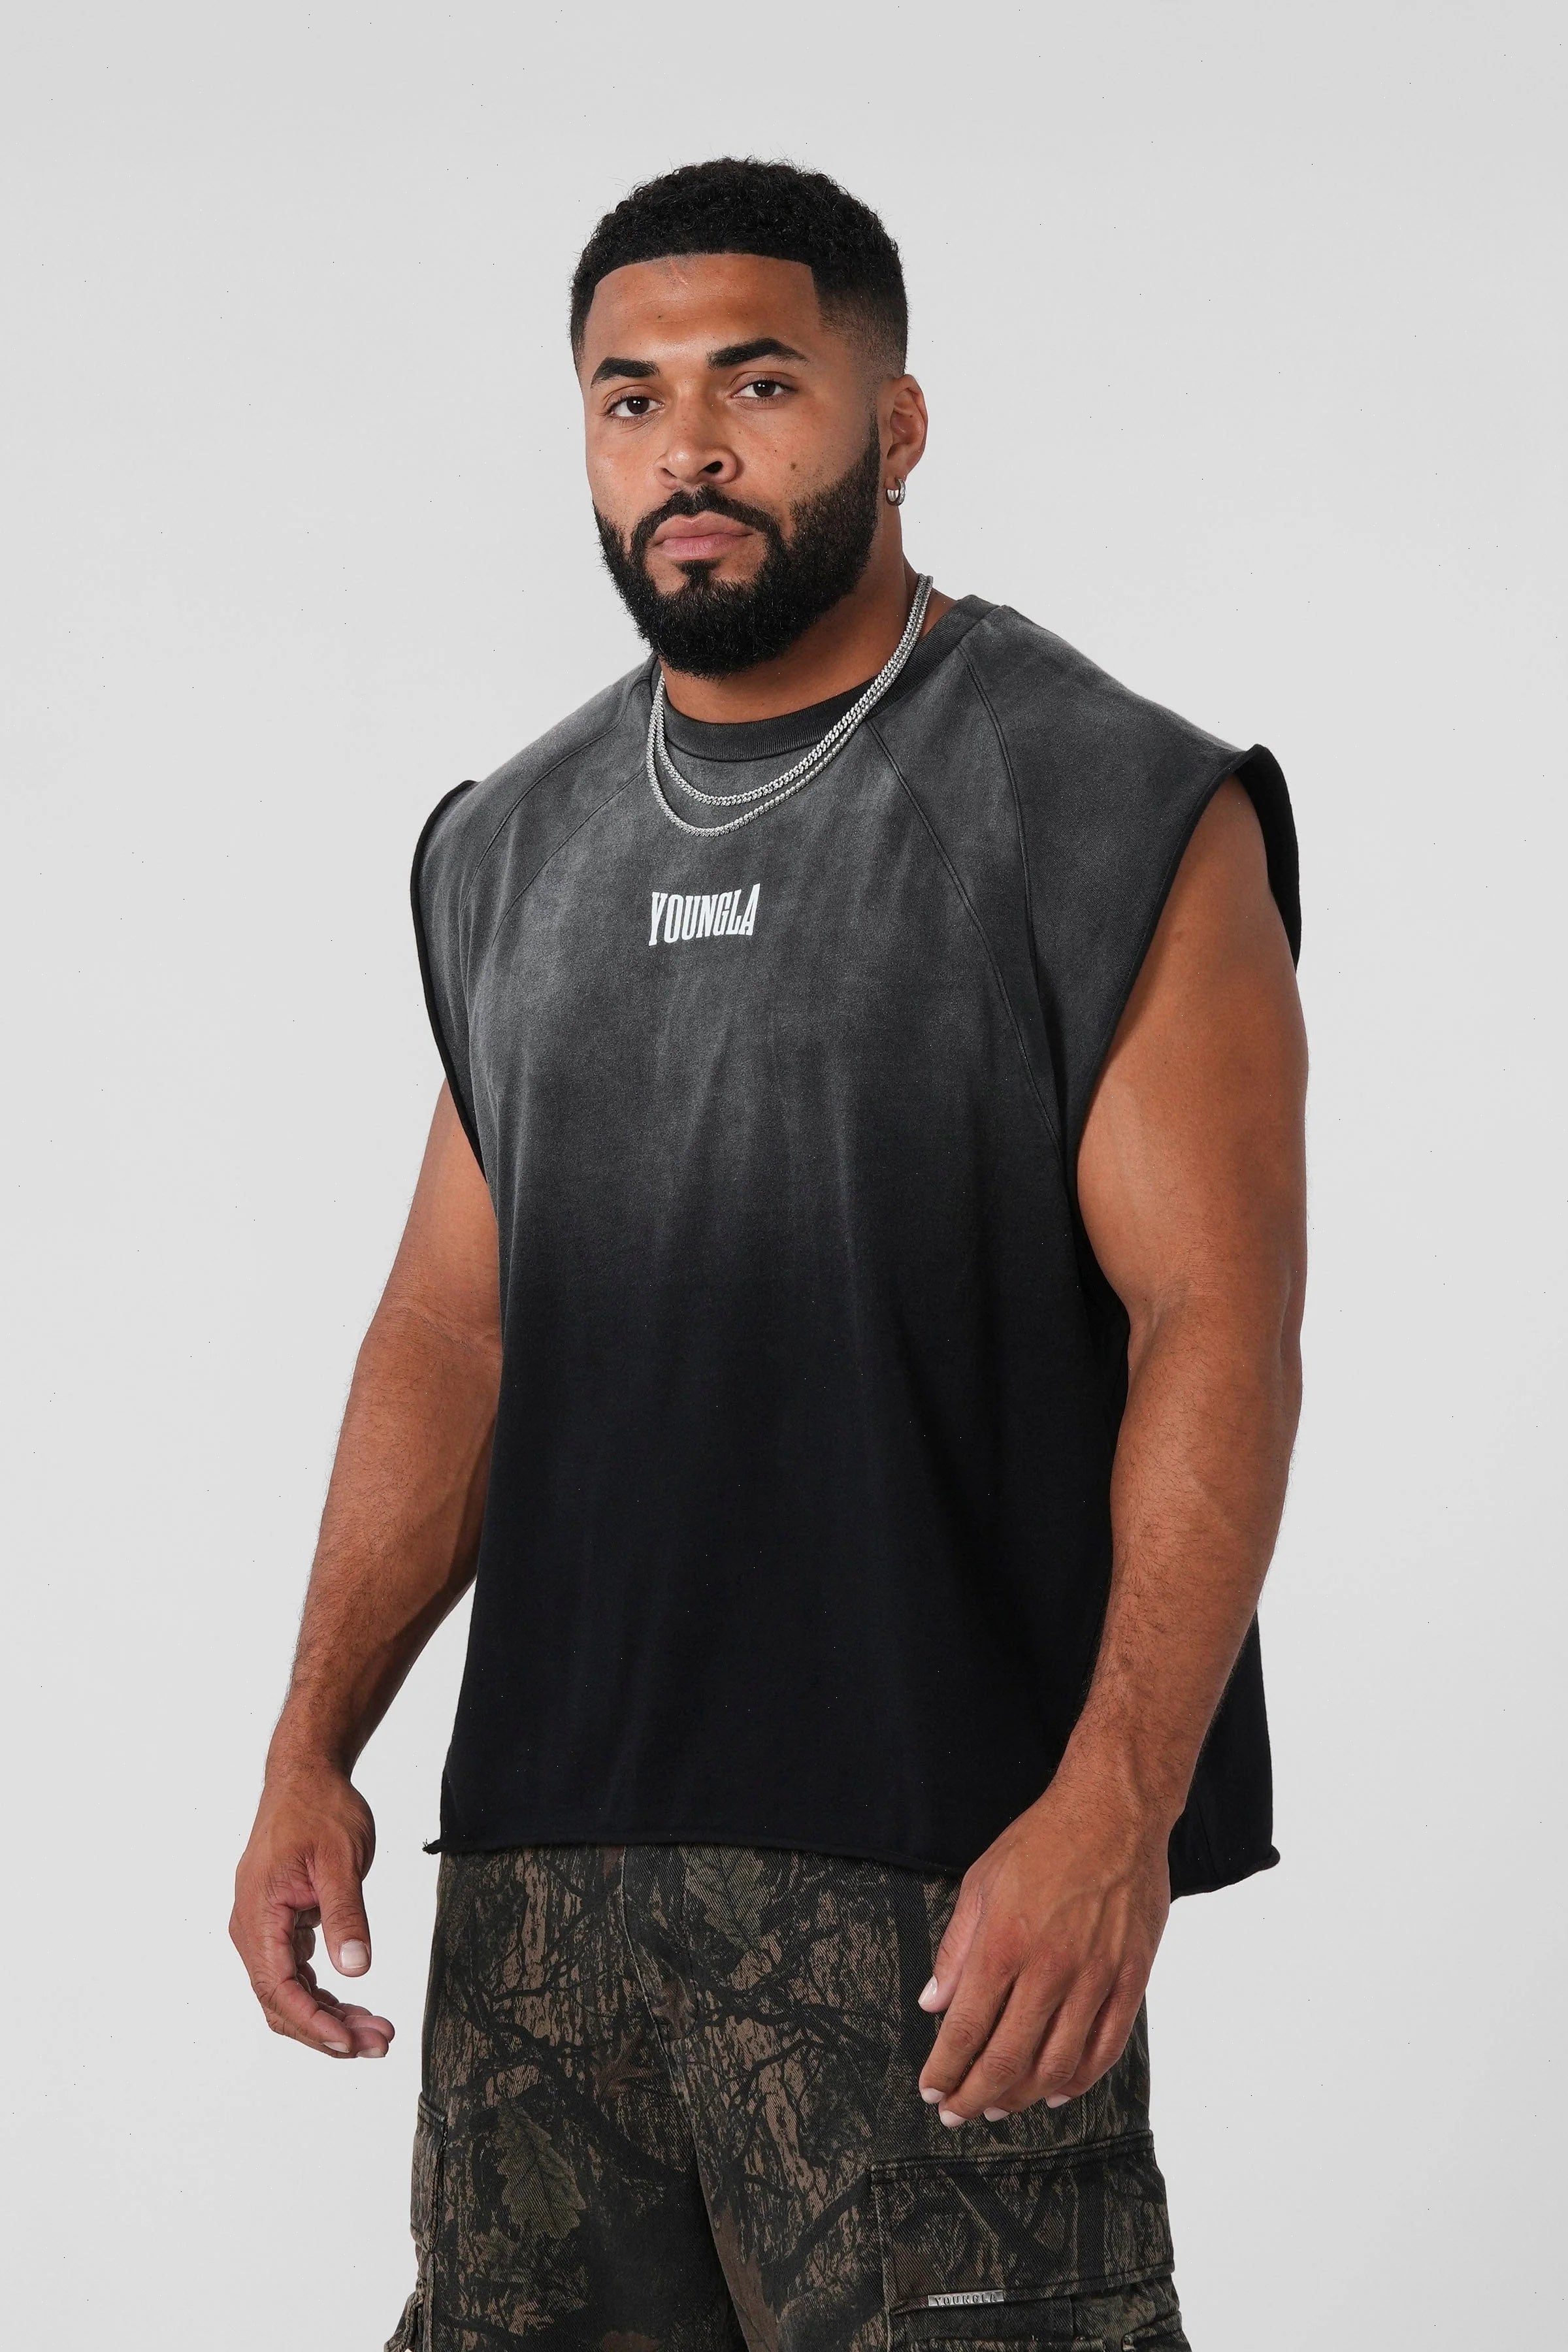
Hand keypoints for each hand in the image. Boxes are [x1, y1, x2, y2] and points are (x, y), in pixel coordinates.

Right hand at [230, 1764, 393, 2058]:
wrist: (305, 1776)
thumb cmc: (320, 1810)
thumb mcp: (341, 1860)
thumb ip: (346, 1915)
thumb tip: (355, 1969)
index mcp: (258, 1915)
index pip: (278, 1988)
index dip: (314, 2022)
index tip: (350, 2044)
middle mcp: (251, 1929)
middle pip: (282, 2001)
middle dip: (328, 2030)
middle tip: (380, 2043)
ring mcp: (263, 1929)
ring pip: (289, 1993)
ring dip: (329, 2017)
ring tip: (377, 2031)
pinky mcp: (279, 1925)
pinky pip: (295, 1974)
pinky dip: (324, 1994)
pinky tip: (355, 2006)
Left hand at [916, 1766, 1170, 2122]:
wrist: (1112, 1812)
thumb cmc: (1042, 1842)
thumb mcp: (981, 1883)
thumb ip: (956, 1948)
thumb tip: (933, 2003)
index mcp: (1004, 1943)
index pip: (966, 2029)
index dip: (946, 2068)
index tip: (932, 2089)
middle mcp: (1049, 1969)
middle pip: (1008, 2059)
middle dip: (976, 2095)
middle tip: (958, 2113)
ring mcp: (1095, 1977)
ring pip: (1056, 2065)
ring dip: (1022, 2097)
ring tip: (999, 2107)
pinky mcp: (1131, 1979)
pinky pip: (1105, 2048)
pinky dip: (1079, 2080)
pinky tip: (1057, 2091)